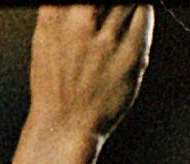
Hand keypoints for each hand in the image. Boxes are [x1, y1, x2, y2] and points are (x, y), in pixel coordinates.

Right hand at [28, 5, 151, 142]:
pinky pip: (145, 14)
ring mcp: (108, 39)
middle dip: (110, 0)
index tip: (95, 5)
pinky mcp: (132, 52)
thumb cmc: (55, 85)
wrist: (65, 126)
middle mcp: (80, 25)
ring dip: (125, 4)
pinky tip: (131, 23)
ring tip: (118, 17)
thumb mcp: (44, 40)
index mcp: (54, 18)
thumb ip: (60, 11)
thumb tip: (78, 0)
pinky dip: (140, 12)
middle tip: (109, 9)